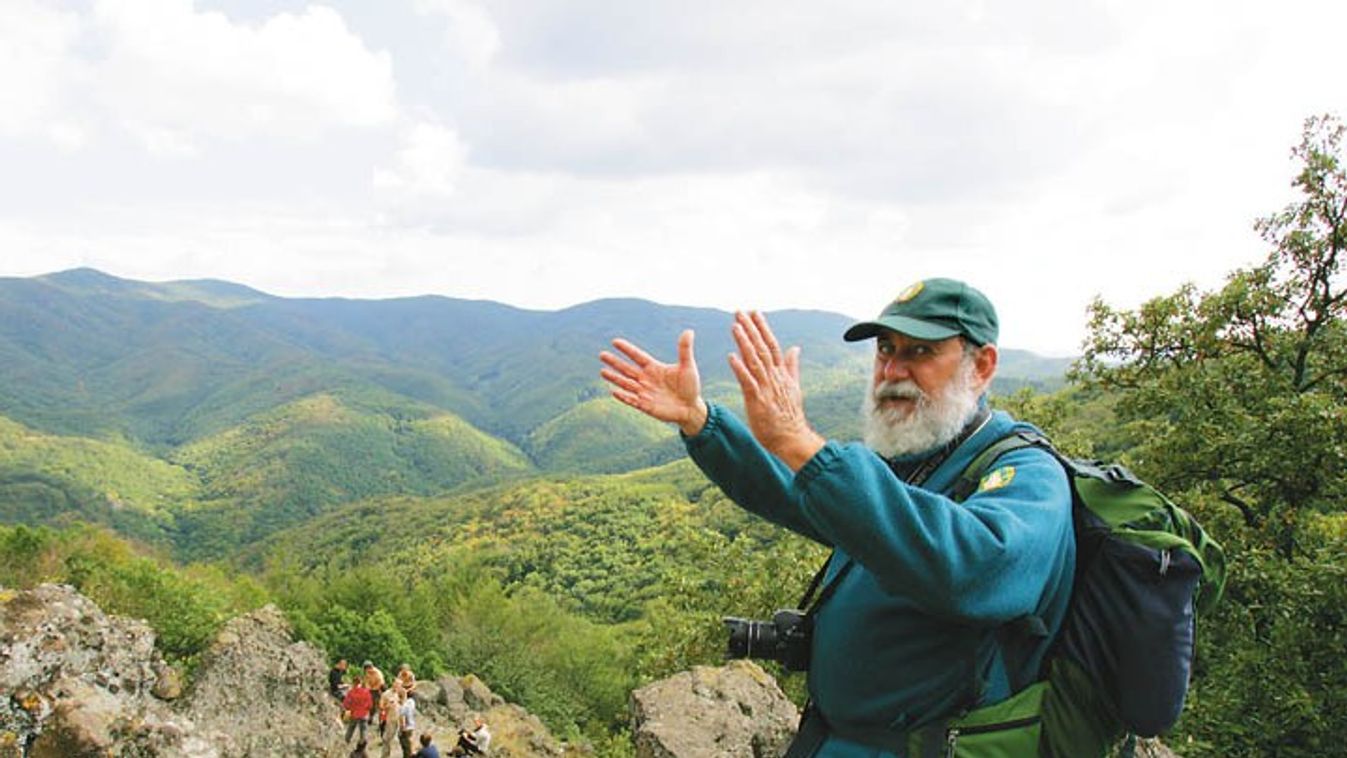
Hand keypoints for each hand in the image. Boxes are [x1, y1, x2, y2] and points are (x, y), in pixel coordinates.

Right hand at [600, 329, 707, 435]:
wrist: (691, 409)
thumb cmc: (690, 386)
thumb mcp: (688, 367)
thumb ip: (684, 350)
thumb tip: (689, 331)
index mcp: (654, 368)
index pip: (638, 356)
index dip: (627, 349)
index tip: (615, 341)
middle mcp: (647, 379)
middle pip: (627, 369)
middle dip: (615, 362)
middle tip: (602, 354)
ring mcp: (645, 392)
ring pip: (626, 383)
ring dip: (615, 378)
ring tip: (602, 371)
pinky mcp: (645, 406)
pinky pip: (631, 400)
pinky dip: (623, 396)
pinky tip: (613, 391)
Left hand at [728, 311, 824, 469]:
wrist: (791, 438)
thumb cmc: (789, 415)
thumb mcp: (793, 387)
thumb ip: (792, 366)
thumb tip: (795, 348)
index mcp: (781, 373)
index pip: (771, 345)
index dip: (762, 328)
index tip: (754, 312)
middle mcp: (774, 377)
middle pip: (761, 348)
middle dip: (750, 328)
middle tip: (740, 311)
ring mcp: (766, 388)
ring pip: (754, 361)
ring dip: (744, 343)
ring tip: (735, 327)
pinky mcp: (758, 400)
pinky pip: (748, 382)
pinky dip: (740, 369)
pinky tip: (731, 357)